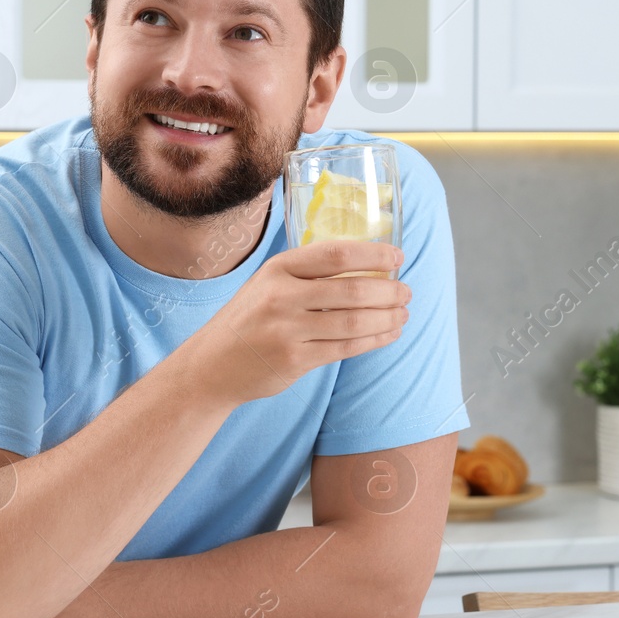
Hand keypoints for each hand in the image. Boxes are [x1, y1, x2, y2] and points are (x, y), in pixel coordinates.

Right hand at [181, 240, 409, 406]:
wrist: (212, 363)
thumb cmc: (250, 319)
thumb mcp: (268, 283)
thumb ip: (307, 274)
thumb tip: (366, 266)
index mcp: (278, 268)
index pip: (336, 254)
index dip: (374, 255)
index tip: (397, 257)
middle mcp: (281, 297)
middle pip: (351, 290)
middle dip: (389, 291)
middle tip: (407, 291)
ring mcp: (287, 330)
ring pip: (353, 322)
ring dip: (387, 318)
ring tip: (403, 314)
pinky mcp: (294, 360)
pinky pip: (345, 349)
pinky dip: (374, 340)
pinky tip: (388, 334)